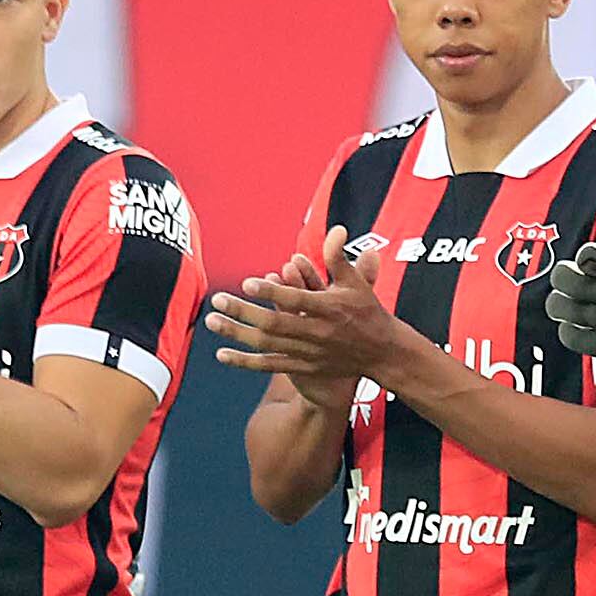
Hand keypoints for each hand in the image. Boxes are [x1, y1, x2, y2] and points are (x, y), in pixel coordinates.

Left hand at [209, 227, 420, 404]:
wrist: (383, 353)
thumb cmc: (367, 311)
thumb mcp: (357, 283)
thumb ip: (339, 257)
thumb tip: (336, 229)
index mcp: (330, 308)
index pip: (296, 300)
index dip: (271, 293)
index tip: (247, 283)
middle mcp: (318, 332)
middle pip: (275, 324)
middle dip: (244, 312)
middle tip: (217, 299)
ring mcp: (310, 352)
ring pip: (268, 345)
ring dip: (238, 334)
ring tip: (212, 321)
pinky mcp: (305, 367)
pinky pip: (271, 365)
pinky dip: (246, 362)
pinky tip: (222, 354)